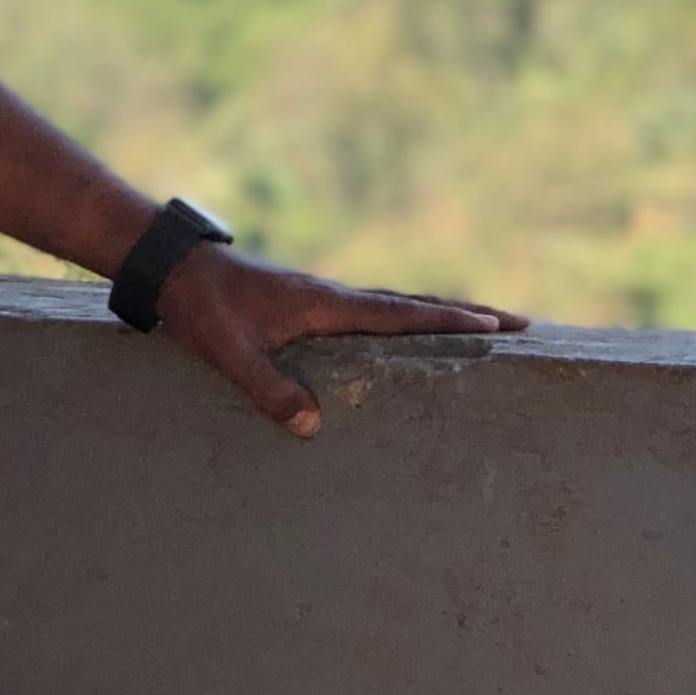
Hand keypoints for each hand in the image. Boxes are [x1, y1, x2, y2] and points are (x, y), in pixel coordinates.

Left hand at [151, 249, 524, 437]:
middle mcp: (335, 297)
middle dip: (468, 314)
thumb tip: (312, 425)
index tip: (497, 325)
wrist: (174, 269)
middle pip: (415, 304)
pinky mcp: (313, 305)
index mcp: (325, 304)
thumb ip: (266, 388)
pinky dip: (410, 318)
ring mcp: (326, 299)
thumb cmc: (200, 309)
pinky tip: (414, 333)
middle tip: (521, 323)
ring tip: (486, 325)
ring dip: (443, 314)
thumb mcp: (227, 353)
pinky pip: (377, 312)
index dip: (449, 322)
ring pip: (399, 305)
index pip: (400, 314)